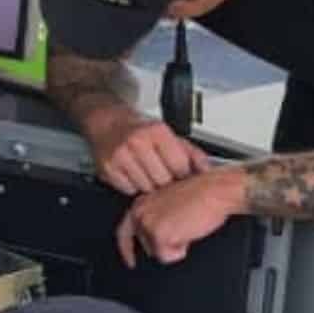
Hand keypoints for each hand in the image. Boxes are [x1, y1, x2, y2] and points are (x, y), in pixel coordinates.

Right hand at [87, 108, 209, 195]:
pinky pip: (129, 190)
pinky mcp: (108, 169)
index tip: (179, 173)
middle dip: (165, 180)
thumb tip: (206, 170)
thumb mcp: (168, 134)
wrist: (107, 122)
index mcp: (157, 131)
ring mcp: (121, 156)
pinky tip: (133, 174)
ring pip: (146, 187)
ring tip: (147, 172)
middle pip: (163, 180)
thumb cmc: (139, 129)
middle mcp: (138, 142)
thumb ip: (190, 152)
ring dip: (149, 184)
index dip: (182, 173)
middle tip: (162, 173)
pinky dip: (133, 186)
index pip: (179, 166)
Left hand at [116, 167, 246, 269]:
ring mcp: (147, 224)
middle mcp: (139, 212)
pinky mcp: (158, 235)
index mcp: (141, 203)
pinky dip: (181, 251)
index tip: (131, 262)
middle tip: (183, 229)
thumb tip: (155, 237)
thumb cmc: (202, 194)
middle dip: (165, 244)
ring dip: (175, 245)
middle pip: (146, 245)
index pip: (124, 231)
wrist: (215, 190)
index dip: (127, 249)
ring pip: (158, 252)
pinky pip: (167, 256)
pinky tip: (189, 233)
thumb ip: (156, 217)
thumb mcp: (169, 203)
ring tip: (188, 226)